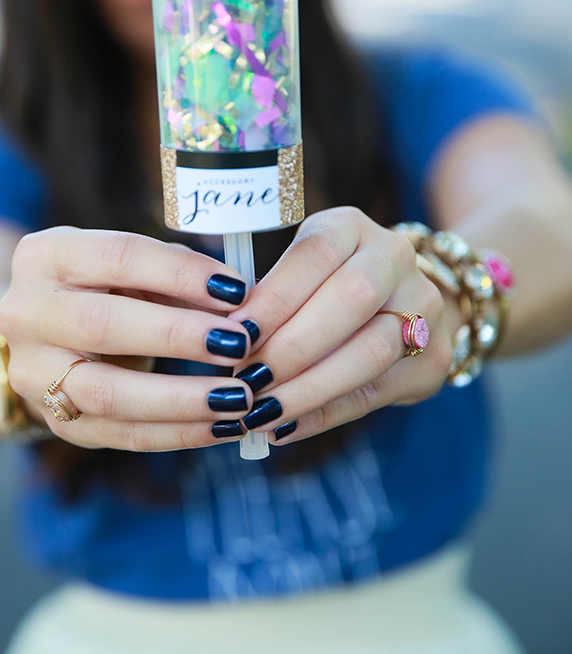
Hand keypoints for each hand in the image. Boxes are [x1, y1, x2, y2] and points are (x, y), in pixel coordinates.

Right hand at [0, 227, 257, 449]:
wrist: (42, 333)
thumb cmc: (104, 288)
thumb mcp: (129, 266)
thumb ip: (176, 275)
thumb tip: (239, 301)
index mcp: (46, 256)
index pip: (118, 257)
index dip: (181, 273)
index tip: (236, 291)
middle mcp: (26, 313)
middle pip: (104, 326)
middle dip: (179, 336)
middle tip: (240, 343)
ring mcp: (32, 373)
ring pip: (109, 393)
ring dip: (182, 398)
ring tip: (239, 398)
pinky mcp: (54, 420)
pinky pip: (120, 434)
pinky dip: (177, 433)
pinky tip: (221, 427)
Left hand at [231, 208, 453, 443]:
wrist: (399, 300)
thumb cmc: (320, 286)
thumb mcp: (294, 270)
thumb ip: (264, 297)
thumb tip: (221, 341)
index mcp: (350, 226)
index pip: (315, 254)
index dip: (276, 296)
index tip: (236, 332)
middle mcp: (394, 257)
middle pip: (351, 300)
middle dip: (292, 346)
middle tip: (246, 380)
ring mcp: (423, 306)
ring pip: (371, 351)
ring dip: (309, 388)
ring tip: (262, 411)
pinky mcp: (432, 356)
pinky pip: (376, 392)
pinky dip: (325, 413)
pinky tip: (286, 427)